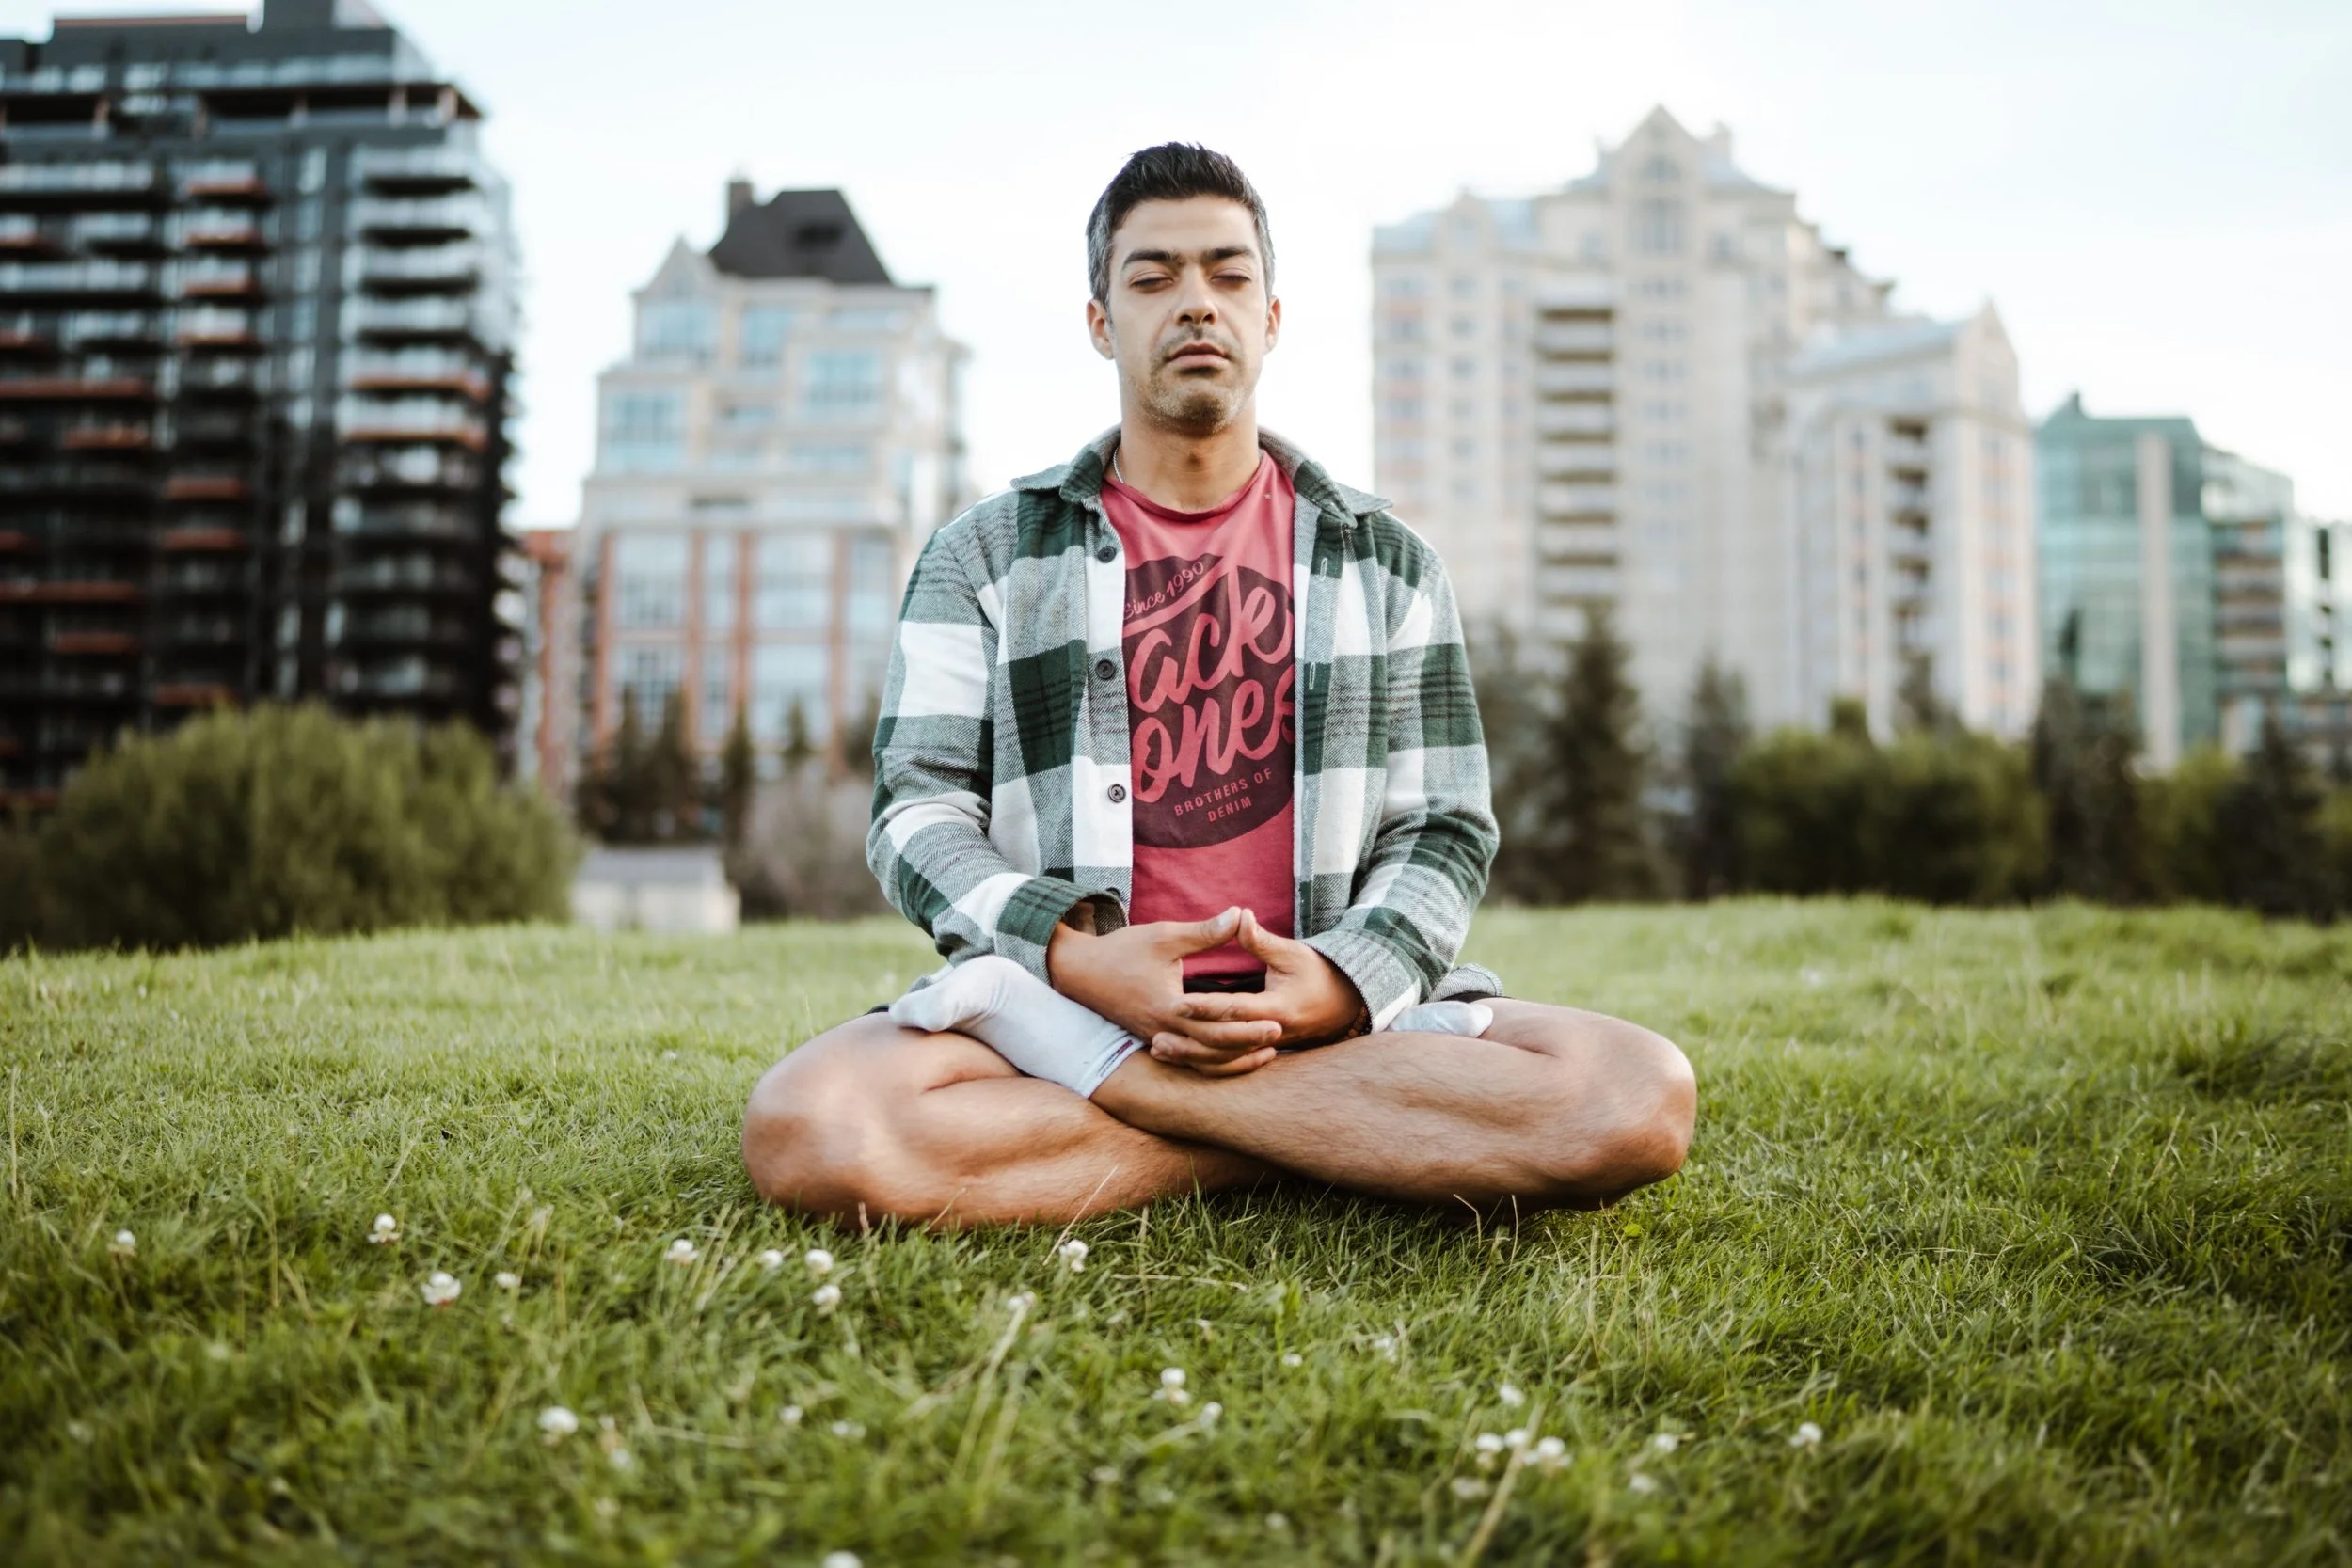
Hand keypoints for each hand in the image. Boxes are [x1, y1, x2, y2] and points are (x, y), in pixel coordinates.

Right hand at [1048, 909, 1283, 1076]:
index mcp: (1169, 1007)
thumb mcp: (1165, 936)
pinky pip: (1188, 1059)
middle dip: (1248, 1046)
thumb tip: (1240, 914)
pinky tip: (1232, 1055)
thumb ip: (1205, 932)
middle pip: (1213, 1050)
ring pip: (1201, 1062)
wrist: (1080, 972)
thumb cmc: (1122, 951)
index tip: (1277, 1021)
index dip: (1249, 1026)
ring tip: (1263, 1052)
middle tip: (1278, 1037)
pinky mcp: (1154, 1039)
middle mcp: (1163, 1030)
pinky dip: (1212, 1061)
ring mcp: (1157, 1039)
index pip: (1216, 1026)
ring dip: (1233, 1060)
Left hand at [1153, 909, 1363, 1066]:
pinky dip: (1202, 1060)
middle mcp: (1272, 1034)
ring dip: (1191, 1055)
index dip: (1206, 1006)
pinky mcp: (1261, 1052)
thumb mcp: (1292, 953)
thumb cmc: (1318, 973)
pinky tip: (1177, 1055)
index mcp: (1278, 1008)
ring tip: (1158, 1047)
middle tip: (1157, 1033)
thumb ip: (1260, 940)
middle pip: (1225, 1042)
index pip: (1236, 1009)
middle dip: (1191, 1039)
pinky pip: (1228, 1062)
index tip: (1178, 1002)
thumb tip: (1238, 915)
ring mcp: (1267, 1048)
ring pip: (1224, 1059)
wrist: (1345, 1003)